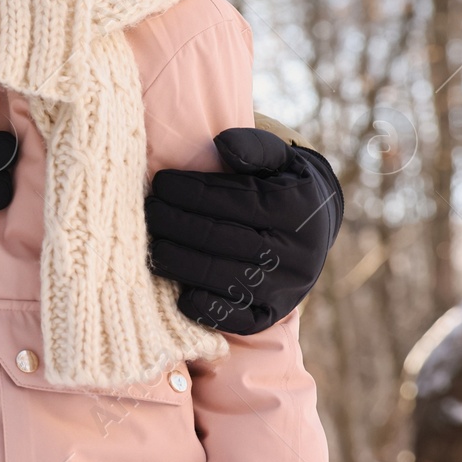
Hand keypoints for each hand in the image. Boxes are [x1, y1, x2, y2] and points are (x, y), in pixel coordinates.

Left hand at [145, 127, 343, 334]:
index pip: (234, 200)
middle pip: (222, 239)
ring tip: (152, 246)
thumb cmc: (281, 184)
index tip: (160, 182)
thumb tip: (222, 143)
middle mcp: (294, 252)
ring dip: (181, 263)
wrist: (315, 228)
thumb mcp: (279, 158)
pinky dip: (206, 308)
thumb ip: (254, 147)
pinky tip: (178, 293)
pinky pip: (237, 319)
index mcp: (295, 209)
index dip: (192, 191)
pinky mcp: (272, 314)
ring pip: (224, 277)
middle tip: (147, 211)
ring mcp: (285, 288)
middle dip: (177, 224)